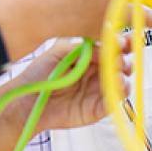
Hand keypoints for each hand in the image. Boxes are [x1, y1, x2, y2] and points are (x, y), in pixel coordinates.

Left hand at [0, 41, 132, 150]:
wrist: (26, 101)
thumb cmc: (39, 75)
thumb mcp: (60, 53)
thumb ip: (83, 48)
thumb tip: (105, 45)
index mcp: (88, 56)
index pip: (111, 48)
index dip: (120, 44)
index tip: (122, 41)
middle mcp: (96, 73)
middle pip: (121, 65)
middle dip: (125, 59)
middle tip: (121, 57)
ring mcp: (98, 91)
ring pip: (122, 83)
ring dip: (125, 76)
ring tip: (119, 71)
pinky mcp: (97, 109)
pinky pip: (114, 102)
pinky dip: (119, 94)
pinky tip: (118, 86)